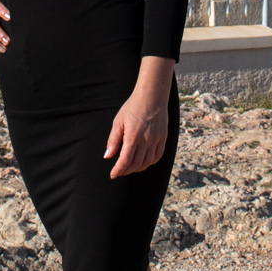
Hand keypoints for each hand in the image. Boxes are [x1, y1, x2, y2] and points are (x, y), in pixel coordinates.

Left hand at [105, 58, 176, 177]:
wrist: (152, 96)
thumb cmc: (132, 107)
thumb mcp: (118, 121)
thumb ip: (113, 140)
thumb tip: (107, 156)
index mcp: (133, 136)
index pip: (125, 160)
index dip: (118, 170)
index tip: (113, 174)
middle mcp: (146, 140)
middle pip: (136, 164)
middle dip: (126, 171)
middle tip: (119, 172)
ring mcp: (156, 139)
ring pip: (147, 162)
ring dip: (137, 168)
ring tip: (130, 168)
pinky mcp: (163, 137)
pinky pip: (158, 156)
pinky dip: (150, 163)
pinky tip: (143, 162)